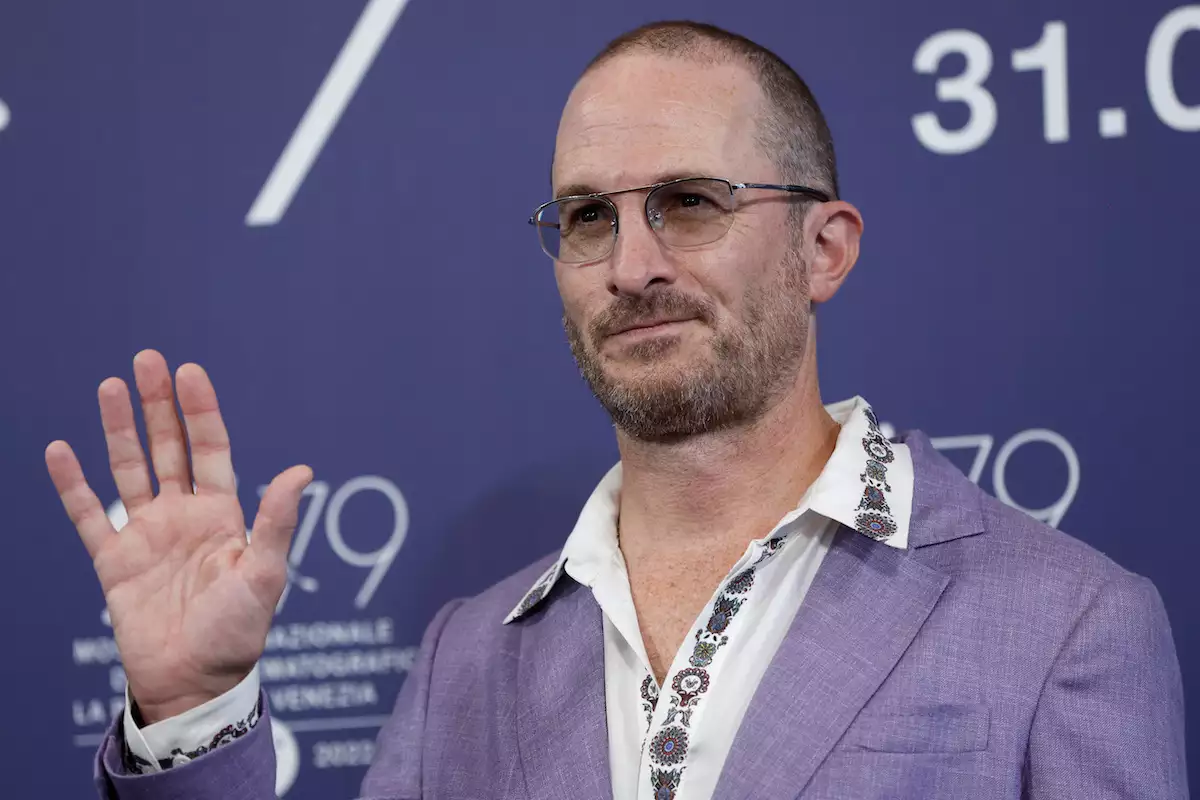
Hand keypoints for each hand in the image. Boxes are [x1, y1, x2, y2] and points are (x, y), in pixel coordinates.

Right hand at [45, 349, 311, 723]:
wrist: (195, 682)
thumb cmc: (238, 632)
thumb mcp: (264, 574)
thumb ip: (275, 522)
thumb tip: (303, 471)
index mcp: (223, 514)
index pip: (210, 448)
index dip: (200, 411)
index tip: (189, 371)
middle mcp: (184, 515)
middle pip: (169, 447)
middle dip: (158, 404)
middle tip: (146, 360)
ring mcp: (147, 534)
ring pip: (129, 469)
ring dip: (119, 430)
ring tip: (109, 386)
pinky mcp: (114, 560)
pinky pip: (88, 514)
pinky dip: (72, 484)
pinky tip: (60, 449)